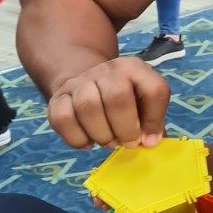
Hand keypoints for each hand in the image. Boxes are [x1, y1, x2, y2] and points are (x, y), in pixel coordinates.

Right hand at [46, 56, 169, 149]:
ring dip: (101, 134)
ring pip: (88, 107)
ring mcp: (80, 81)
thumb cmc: (125, 102)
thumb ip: (152, 124)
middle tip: (127, 143)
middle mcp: (108, 70)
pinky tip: (87, 141)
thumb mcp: (144, 105)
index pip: (154, 90)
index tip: (148, 140)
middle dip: (125, 129)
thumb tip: (149, 143)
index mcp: (135, 69)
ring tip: (107, 142)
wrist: (88, 83)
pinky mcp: (58, 97)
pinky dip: (77, 138)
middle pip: (117, 98)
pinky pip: (63, 119)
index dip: (154, 120)